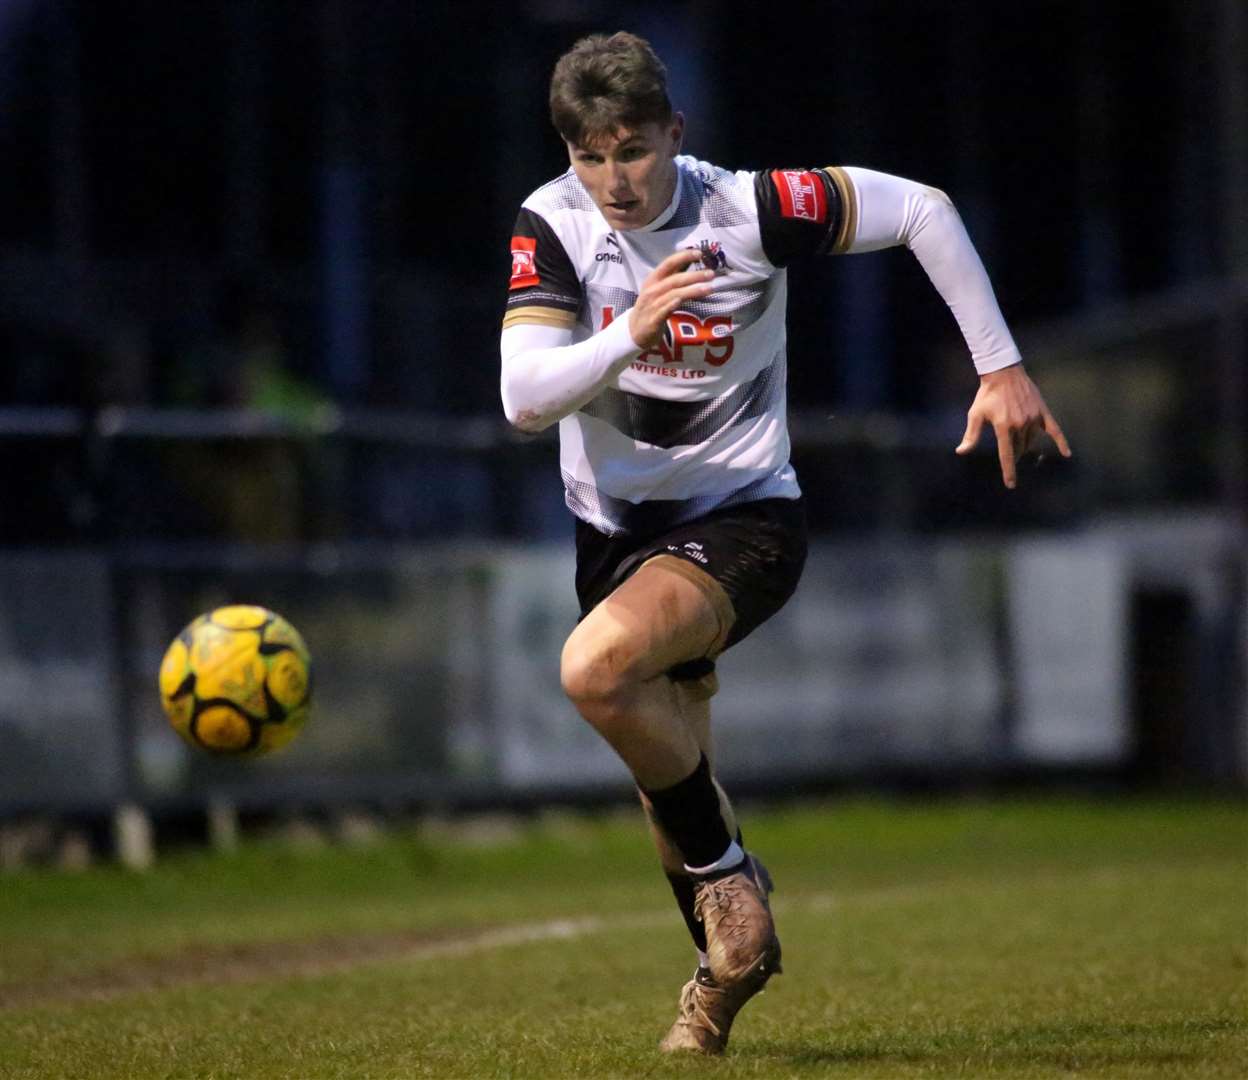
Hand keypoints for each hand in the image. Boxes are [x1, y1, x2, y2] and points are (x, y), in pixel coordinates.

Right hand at [628, 249, 715, 348]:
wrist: (635, 330)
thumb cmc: (651, 305)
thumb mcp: (658, 288)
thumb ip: (673, 275)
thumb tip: (689, 260)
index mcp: (653, 279)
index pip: (668, 263)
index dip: (683, 256)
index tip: (699, 253)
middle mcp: (652, 290)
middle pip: (675, 279)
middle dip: (694, 276)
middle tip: (711, 274)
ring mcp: (652, 305)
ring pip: (673, 294)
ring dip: (691, 290)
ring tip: (709, 288)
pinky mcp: (654, 320)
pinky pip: (664, 310)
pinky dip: (672, 304)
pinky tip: (681, 300)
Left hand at [956, 363, 1071, 488]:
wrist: (1004, 372)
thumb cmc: (987, 395)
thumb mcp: (975, 414)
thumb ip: (971, 435)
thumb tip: (962, 451)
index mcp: (1003, 427)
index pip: (1007, 455)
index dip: (1009, 471)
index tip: (1011, 484)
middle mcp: (1020, 424)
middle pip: (1020, 448)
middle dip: (1015, 455)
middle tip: (1011, 456)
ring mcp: (1033, 418)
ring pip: (1032, 441)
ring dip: (1026, 447)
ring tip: (1021, 449)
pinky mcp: (1042, 411)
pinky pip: (1054, 429)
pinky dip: (1061, 441)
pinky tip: (1067, 453)